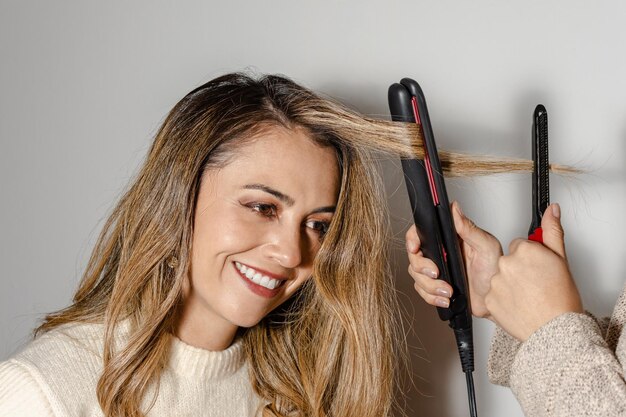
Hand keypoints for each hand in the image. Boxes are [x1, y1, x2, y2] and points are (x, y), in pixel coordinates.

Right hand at [406, 201, 502, 318]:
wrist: (496, 301)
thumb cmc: (496, 273)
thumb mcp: (486, 247)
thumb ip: (469, 228)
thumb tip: (455, 208)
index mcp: (450, 239)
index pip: (423, 232)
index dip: (413, 239)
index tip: (415, 248)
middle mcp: (441, 253)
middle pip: (414, 256)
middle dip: (422, 267)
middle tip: (436, 273)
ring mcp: (437, 270)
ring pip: (416, 275)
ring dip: (430, 286)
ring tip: (447, 290)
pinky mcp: (436, 286)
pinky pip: (422, 291)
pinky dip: (432, 297)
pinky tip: (445, 297)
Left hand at [485, 203, 583, 340]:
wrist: (555, 330)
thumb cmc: (560, 298)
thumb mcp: (560, 259)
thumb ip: (552, 231)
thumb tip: (551, 210)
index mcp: (524, 251)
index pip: (519, 246)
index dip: (529, 258)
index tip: (537, 269)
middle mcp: (506, 264)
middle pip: (507, 261)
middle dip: (518, 270)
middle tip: (534, 284)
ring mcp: (496, 282)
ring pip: (499, 278)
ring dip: (509, 285)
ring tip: (527, 297)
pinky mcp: (488, 300)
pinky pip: (493, 295)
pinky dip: (502, 300)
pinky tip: (517, 306)